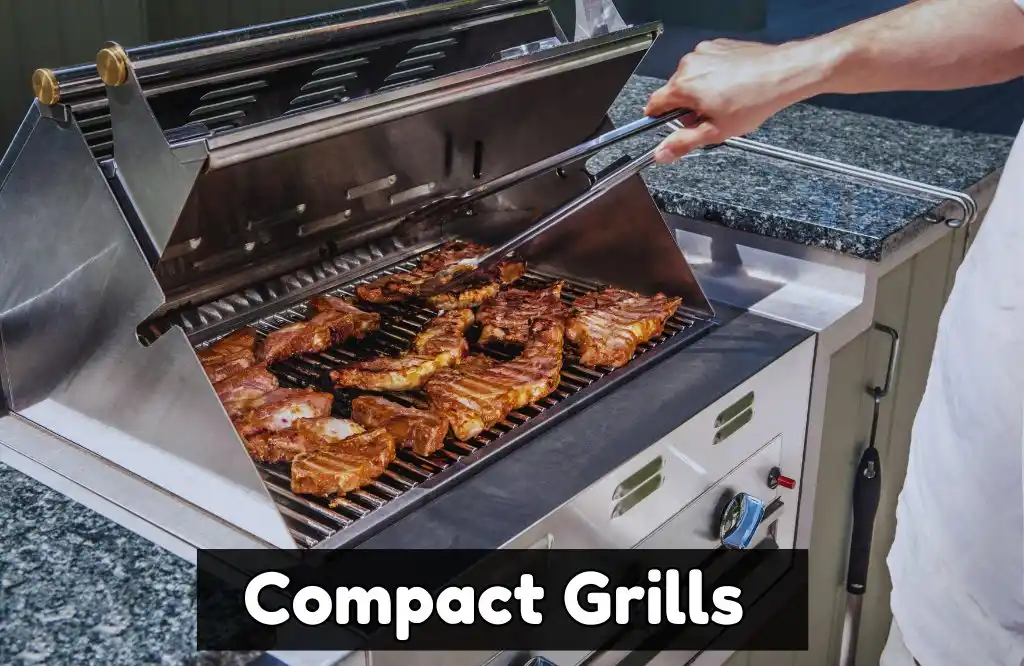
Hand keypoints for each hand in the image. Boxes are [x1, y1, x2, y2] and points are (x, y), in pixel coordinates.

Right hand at [644, 39, 818, 163]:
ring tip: (725, 102)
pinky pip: (707, 65)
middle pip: (674, 91)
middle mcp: (689, 65)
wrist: (783, 73)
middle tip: (708, 118)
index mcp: (683, 86)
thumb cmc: (754, 99)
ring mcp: (704, 52)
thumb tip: (662, 154)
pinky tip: (732, 87)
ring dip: (701, 91)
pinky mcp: (719, 46)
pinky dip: (714, 76)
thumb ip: (683, 143)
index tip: (665, 124)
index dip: (657, 118)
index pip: (653, 104)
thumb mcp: (716, 131)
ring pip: (692, 78)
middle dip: (686, 106)